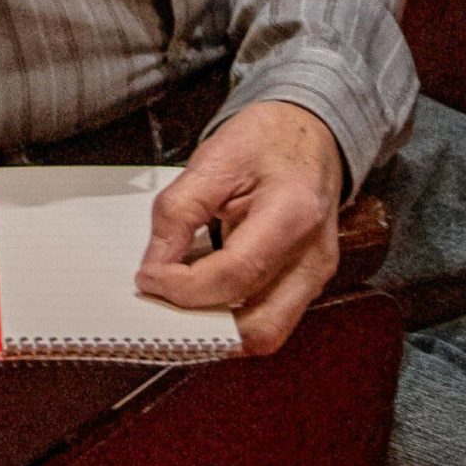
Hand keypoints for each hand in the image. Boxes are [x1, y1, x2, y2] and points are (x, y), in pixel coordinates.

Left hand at [133, 100, 343, 355]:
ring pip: (267, 332)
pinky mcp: (309, 284)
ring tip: (180, 297)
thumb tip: (155, 265)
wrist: (311, 132)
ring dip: (218, 326)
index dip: (184, 287)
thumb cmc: (267, 140)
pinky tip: (204, 292)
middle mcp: (314, 257)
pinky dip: (233, 315)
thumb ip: (179, 211)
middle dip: (203, 324)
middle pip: (259, 325)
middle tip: (160, 301)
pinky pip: (270, 317)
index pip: (236, 274)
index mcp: (293, 213)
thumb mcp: (214, 158)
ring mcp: (317, 276)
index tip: (148, 277)